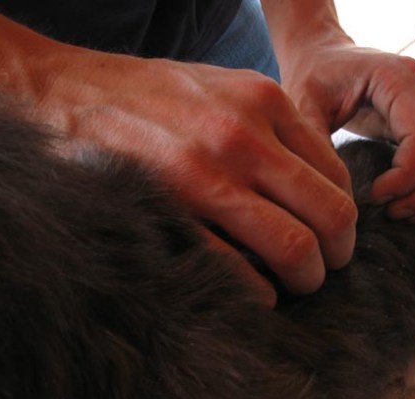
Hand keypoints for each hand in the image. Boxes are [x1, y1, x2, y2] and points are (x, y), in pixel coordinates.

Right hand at [23, 38, 356, 299]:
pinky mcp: (171, 213)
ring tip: (298, 283)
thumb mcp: (228, 88)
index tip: (334, 233)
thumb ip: (277, 128)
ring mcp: (207, 177)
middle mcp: (244, 138)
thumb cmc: (156, 94)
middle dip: (339, 254)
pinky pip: (235, 271)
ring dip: (307, 278)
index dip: (344, 215)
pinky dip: (259, 293)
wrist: (70, 91)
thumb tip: (317, 179)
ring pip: (294, 248)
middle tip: (329, 267)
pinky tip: (258, 293)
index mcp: (265, 102)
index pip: (338, 175)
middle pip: (330, 215)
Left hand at [278, 41, 414, 220]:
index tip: (375, 197)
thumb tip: (333, 191)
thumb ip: (315, 141)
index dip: (405, 175)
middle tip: (394, 214)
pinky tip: (404, 203)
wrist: (323, 56)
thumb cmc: (313, 75)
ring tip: (399, 214)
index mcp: (396, 78)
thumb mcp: (303, 104)